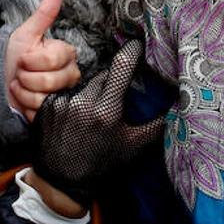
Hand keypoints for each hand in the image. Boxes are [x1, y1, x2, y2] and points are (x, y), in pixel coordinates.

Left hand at [4, 0, 79, 121]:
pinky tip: (23, 102)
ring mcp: (63, 96)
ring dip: (23, 92)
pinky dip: (25, 107)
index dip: (32, 60)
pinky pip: (40, 113)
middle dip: (26, 77)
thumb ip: (44, 14)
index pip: (54, 59)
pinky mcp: (54, 114)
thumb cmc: (14, 57)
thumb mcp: (26, 34)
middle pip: (50, 80)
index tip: (24, 58)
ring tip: (20, 86)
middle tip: (21, 74)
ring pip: (44, 98)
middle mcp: (70, 75)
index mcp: (66, 54)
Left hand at [30, 39, 163, 204]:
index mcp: (106, 111)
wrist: (61, 181)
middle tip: (114, 100)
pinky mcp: (45, 105)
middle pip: (103, 76)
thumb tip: (178, 108)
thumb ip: (156, 126)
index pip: (121, 68)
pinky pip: (64, 93)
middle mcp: (83, 103)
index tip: (137, 42)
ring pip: (84, 85)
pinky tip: (73, 117)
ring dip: (91, 93)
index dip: (131, 52)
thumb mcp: (132, 147)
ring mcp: (61, 103)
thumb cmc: (101, 164)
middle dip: (111, 83)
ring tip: (91, 115)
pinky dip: (72, 100)